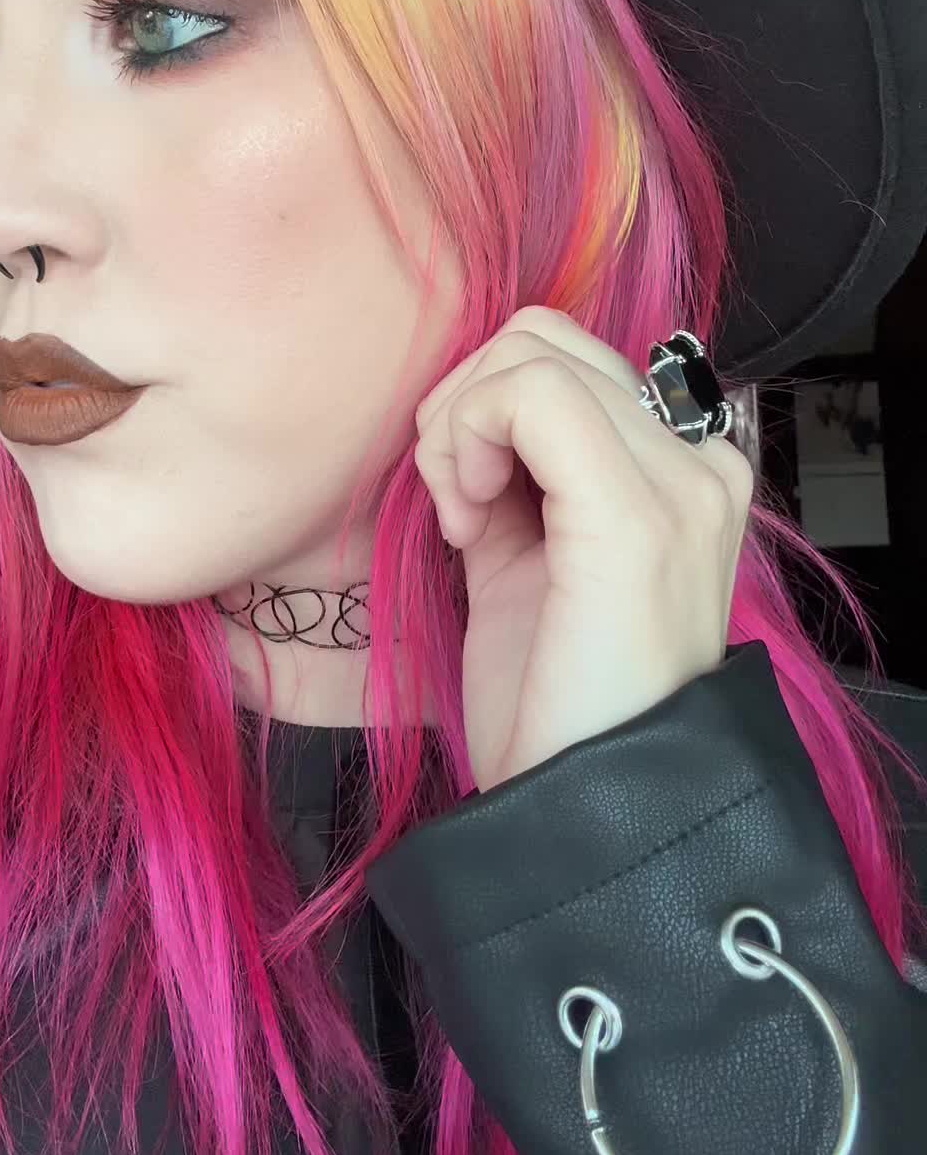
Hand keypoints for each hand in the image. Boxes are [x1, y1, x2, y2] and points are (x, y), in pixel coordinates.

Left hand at [413, 307, 755, 793]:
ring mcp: (679, 485)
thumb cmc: (551, 707)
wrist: (586, 815)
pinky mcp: (635, 514)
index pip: (568, 361)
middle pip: (545, 339)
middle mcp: (699, 467)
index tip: (465, 505)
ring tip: (461, 517)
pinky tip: (464, 521)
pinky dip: (468, 438)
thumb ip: (515, 484)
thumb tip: (465, 423)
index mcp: (683, 478)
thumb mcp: (525, 567)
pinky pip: (529, 394)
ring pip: (532, 352)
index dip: (488, 409)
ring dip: (461, 422)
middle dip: (466, 404)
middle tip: (454, 505)